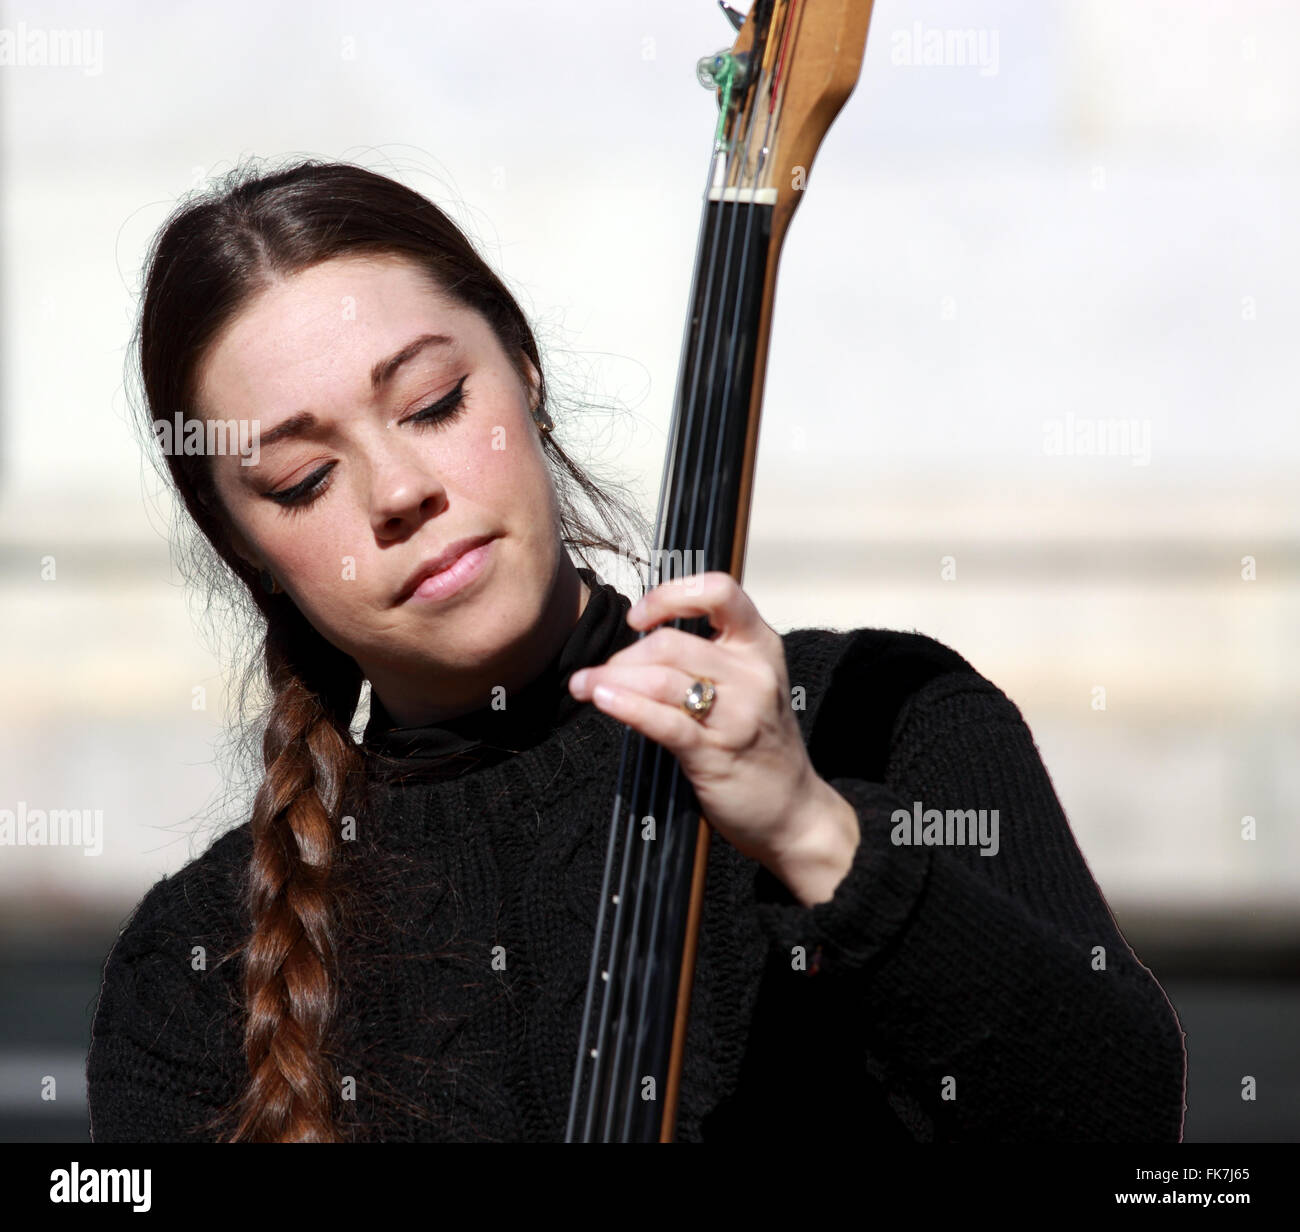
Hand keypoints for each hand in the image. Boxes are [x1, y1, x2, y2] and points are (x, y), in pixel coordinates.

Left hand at [567, 572, 859, 902]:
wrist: (794, 811)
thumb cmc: (762, 745)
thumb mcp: (749, 684)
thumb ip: (709, 656)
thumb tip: (640, 640)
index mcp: (760, 646)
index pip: (719, 592)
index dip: (670, 595)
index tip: (638, 617)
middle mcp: (753, 673)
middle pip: (671, 643)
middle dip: (623, 656)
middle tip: (602, 673)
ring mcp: (737, 714)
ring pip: (660, 680)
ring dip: (610, 679)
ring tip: (582, 685)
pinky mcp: (715, 753)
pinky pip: (663, 721)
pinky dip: (624, 706)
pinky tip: (601, 699)